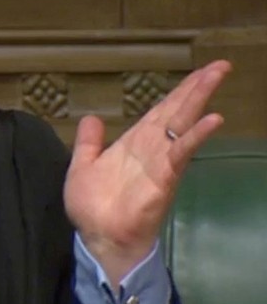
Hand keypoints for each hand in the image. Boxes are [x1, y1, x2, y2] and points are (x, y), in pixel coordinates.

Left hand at [64, 60, 231, 288]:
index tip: (200, 72)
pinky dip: (196, 136)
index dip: (178, 92)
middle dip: (197, 88)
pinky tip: (212, 119)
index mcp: (134, 143)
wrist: (98, 239)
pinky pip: (181, 153)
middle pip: (177, 111)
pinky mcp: (164, 178)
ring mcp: (161, 162)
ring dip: (199, 100)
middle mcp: (152, 148)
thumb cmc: (93, 207)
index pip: (160, 111)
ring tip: (217, 76)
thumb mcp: (82, 166)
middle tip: (221, 65)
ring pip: (183, 124)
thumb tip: (92, 118)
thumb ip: (89, 143)